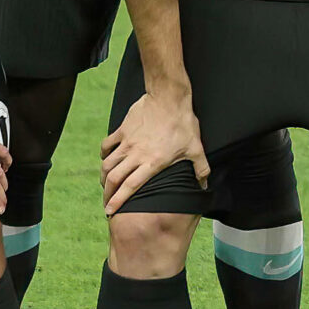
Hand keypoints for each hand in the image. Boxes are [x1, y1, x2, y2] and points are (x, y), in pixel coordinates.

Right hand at [103, 87, 206, 213]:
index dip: (118, 201)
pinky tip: (106, 159)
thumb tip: (204, 185)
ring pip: (107, 164)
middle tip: (106, 202)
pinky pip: (107, 145)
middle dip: (107, 194)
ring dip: (104, 177)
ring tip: (105, 184)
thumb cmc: (183, 123)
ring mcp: (127, 142)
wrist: (169, 97)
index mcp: (152, 163)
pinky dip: (104, 154)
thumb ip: (200, 169)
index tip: (110, 211)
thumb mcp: (195, 148)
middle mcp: (136, 155)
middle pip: (113, 179)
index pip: (130, 187)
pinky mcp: (123, 130)